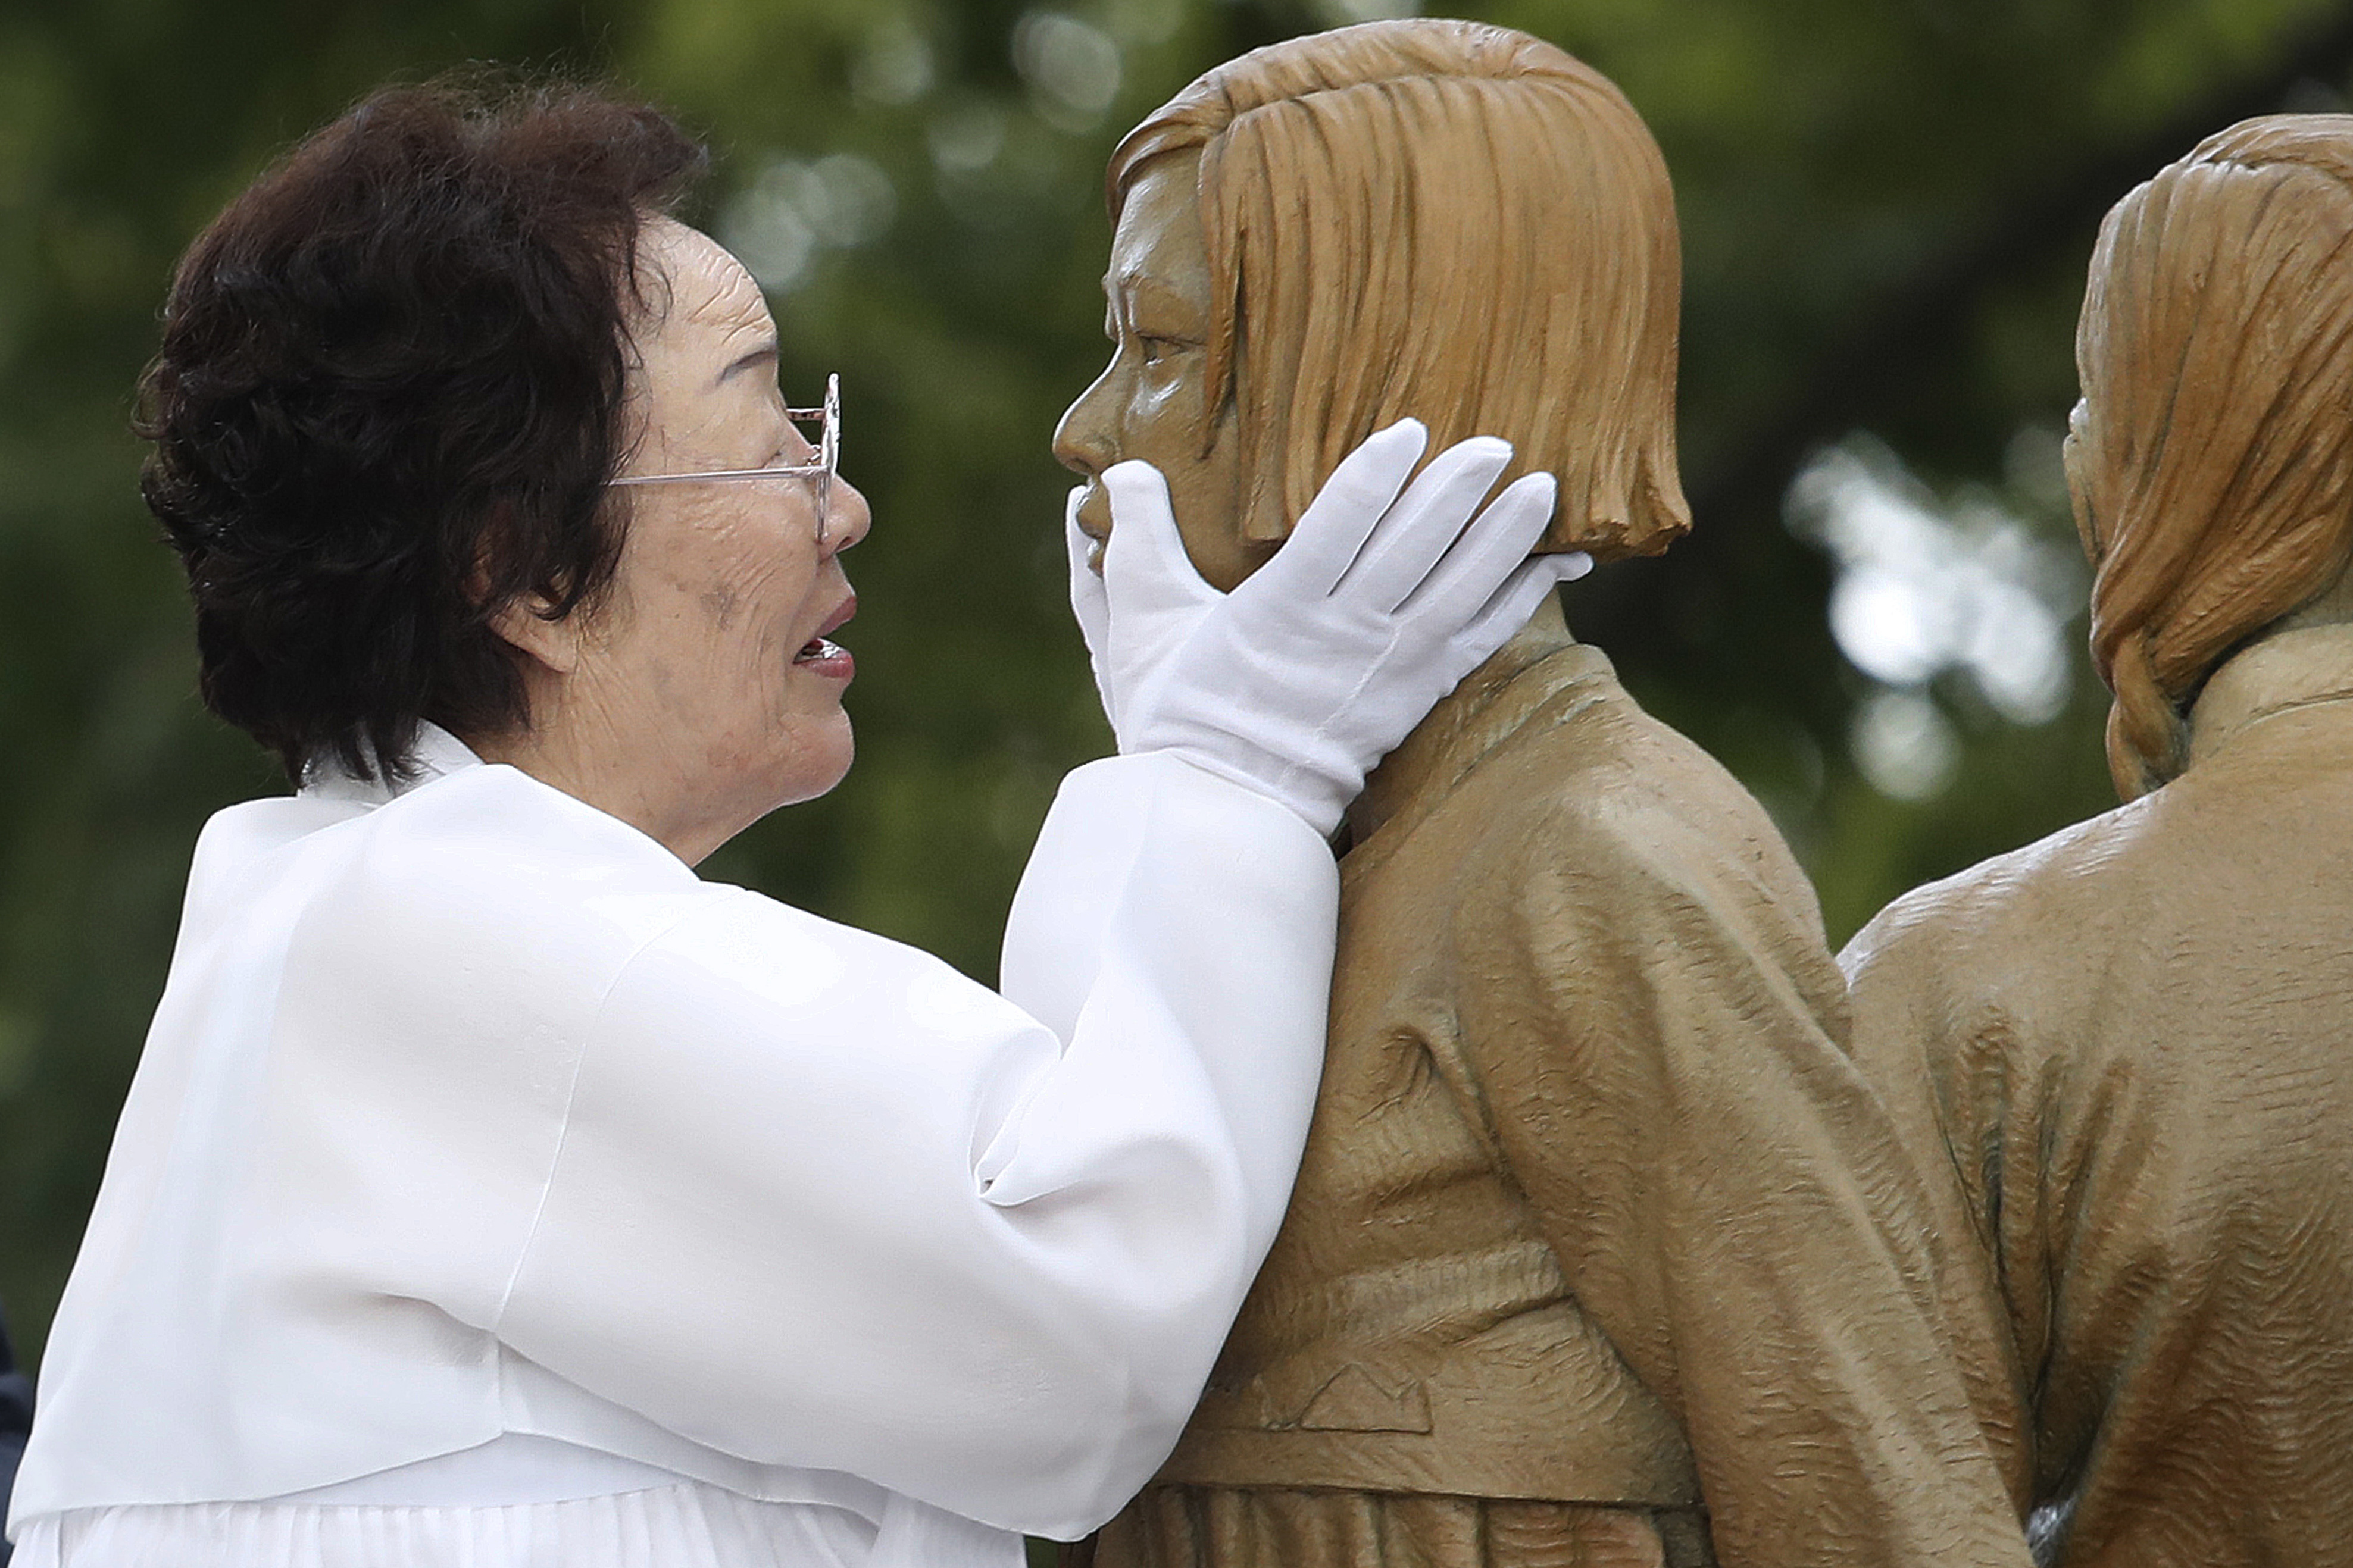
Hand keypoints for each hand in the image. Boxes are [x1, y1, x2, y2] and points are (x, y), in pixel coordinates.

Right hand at [1090, 419, 1590, 834]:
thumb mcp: (1141, 624)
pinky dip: (1521, 597)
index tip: (1406, 433)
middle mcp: (1344, 638)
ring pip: (1459, 592)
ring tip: (1542, 487)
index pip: (1335, 533)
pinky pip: (1480, 638)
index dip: (1374, 480)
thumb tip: (1119, 471)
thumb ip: (1137, 542)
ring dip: (1503, 539)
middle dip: (1455, 495)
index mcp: (1277, 613)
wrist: (1222, 807)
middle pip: (1412, 554)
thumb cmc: (1176, 712)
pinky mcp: (1415, 693)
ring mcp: (1388, 669)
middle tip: (1493, 443)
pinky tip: (1559, 562)